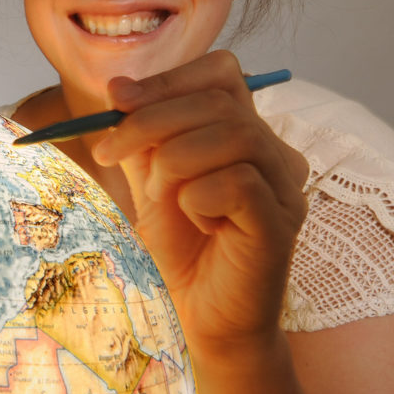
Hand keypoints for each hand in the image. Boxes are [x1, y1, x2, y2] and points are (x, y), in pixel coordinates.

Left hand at [92, 51, 308, 355]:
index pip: (223, 73)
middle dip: (152, 118)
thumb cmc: (183, 251)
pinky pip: (239, 183)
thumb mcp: (151, 182)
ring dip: (176, 159)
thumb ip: (141, 135)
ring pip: (235, 133)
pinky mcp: (282, 223)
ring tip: (160, 196)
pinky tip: (198, 224)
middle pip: (220, 100)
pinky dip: (199, 198)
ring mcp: (285, 187)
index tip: (118, 101)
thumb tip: (119, 85)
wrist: (201, 319)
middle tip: (107, 151)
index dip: (169, 80)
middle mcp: (276, 154)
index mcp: (247, 134)